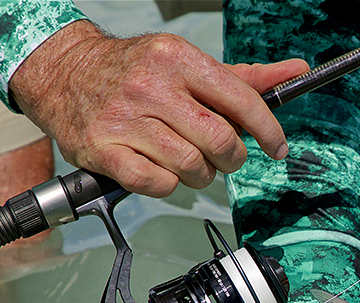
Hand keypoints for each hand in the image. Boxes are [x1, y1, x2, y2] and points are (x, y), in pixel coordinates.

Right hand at [10, 21, 309, 196]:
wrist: (64, 72)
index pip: (240, 99)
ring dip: (200, 174)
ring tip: (188, 161)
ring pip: (192, 166)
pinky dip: (167, 185)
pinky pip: (158, 184)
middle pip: (220, 140)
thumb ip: (244, 77)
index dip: (267, 130)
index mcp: (178, 59)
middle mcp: (151, 86)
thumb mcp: (188, 63)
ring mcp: (125, 119)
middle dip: (232, 158)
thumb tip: (295, 72)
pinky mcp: (105, 150)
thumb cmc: (134, 71)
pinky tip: (160, 169)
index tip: (277, 147)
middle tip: (224, 157)